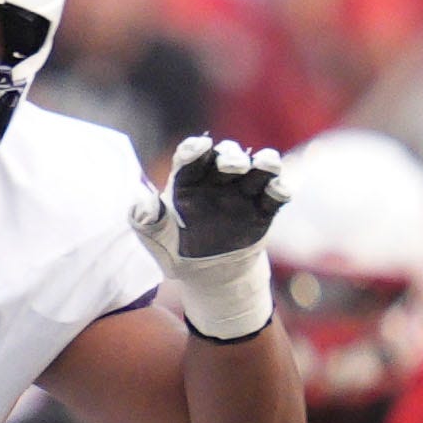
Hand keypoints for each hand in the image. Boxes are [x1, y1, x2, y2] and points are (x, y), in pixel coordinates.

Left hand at [131, 135, 290, 339]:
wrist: (208, 275)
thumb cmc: (176, 250)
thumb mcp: (156, 239)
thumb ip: (147, 220)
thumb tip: (142, 200)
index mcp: (186, 181)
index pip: (189, 156)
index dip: (194, 149)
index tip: (200, 147)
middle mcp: (216, 180)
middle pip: (227, 155)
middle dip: (231, 156)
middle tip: (231, 166)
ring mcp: (242, 193)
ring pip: (258, 168)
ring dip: (264, 162)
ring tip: (265, 164)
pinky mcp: (263, 210)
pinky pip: (275, 195)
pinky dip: (280, 189)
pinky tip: (277, 190)